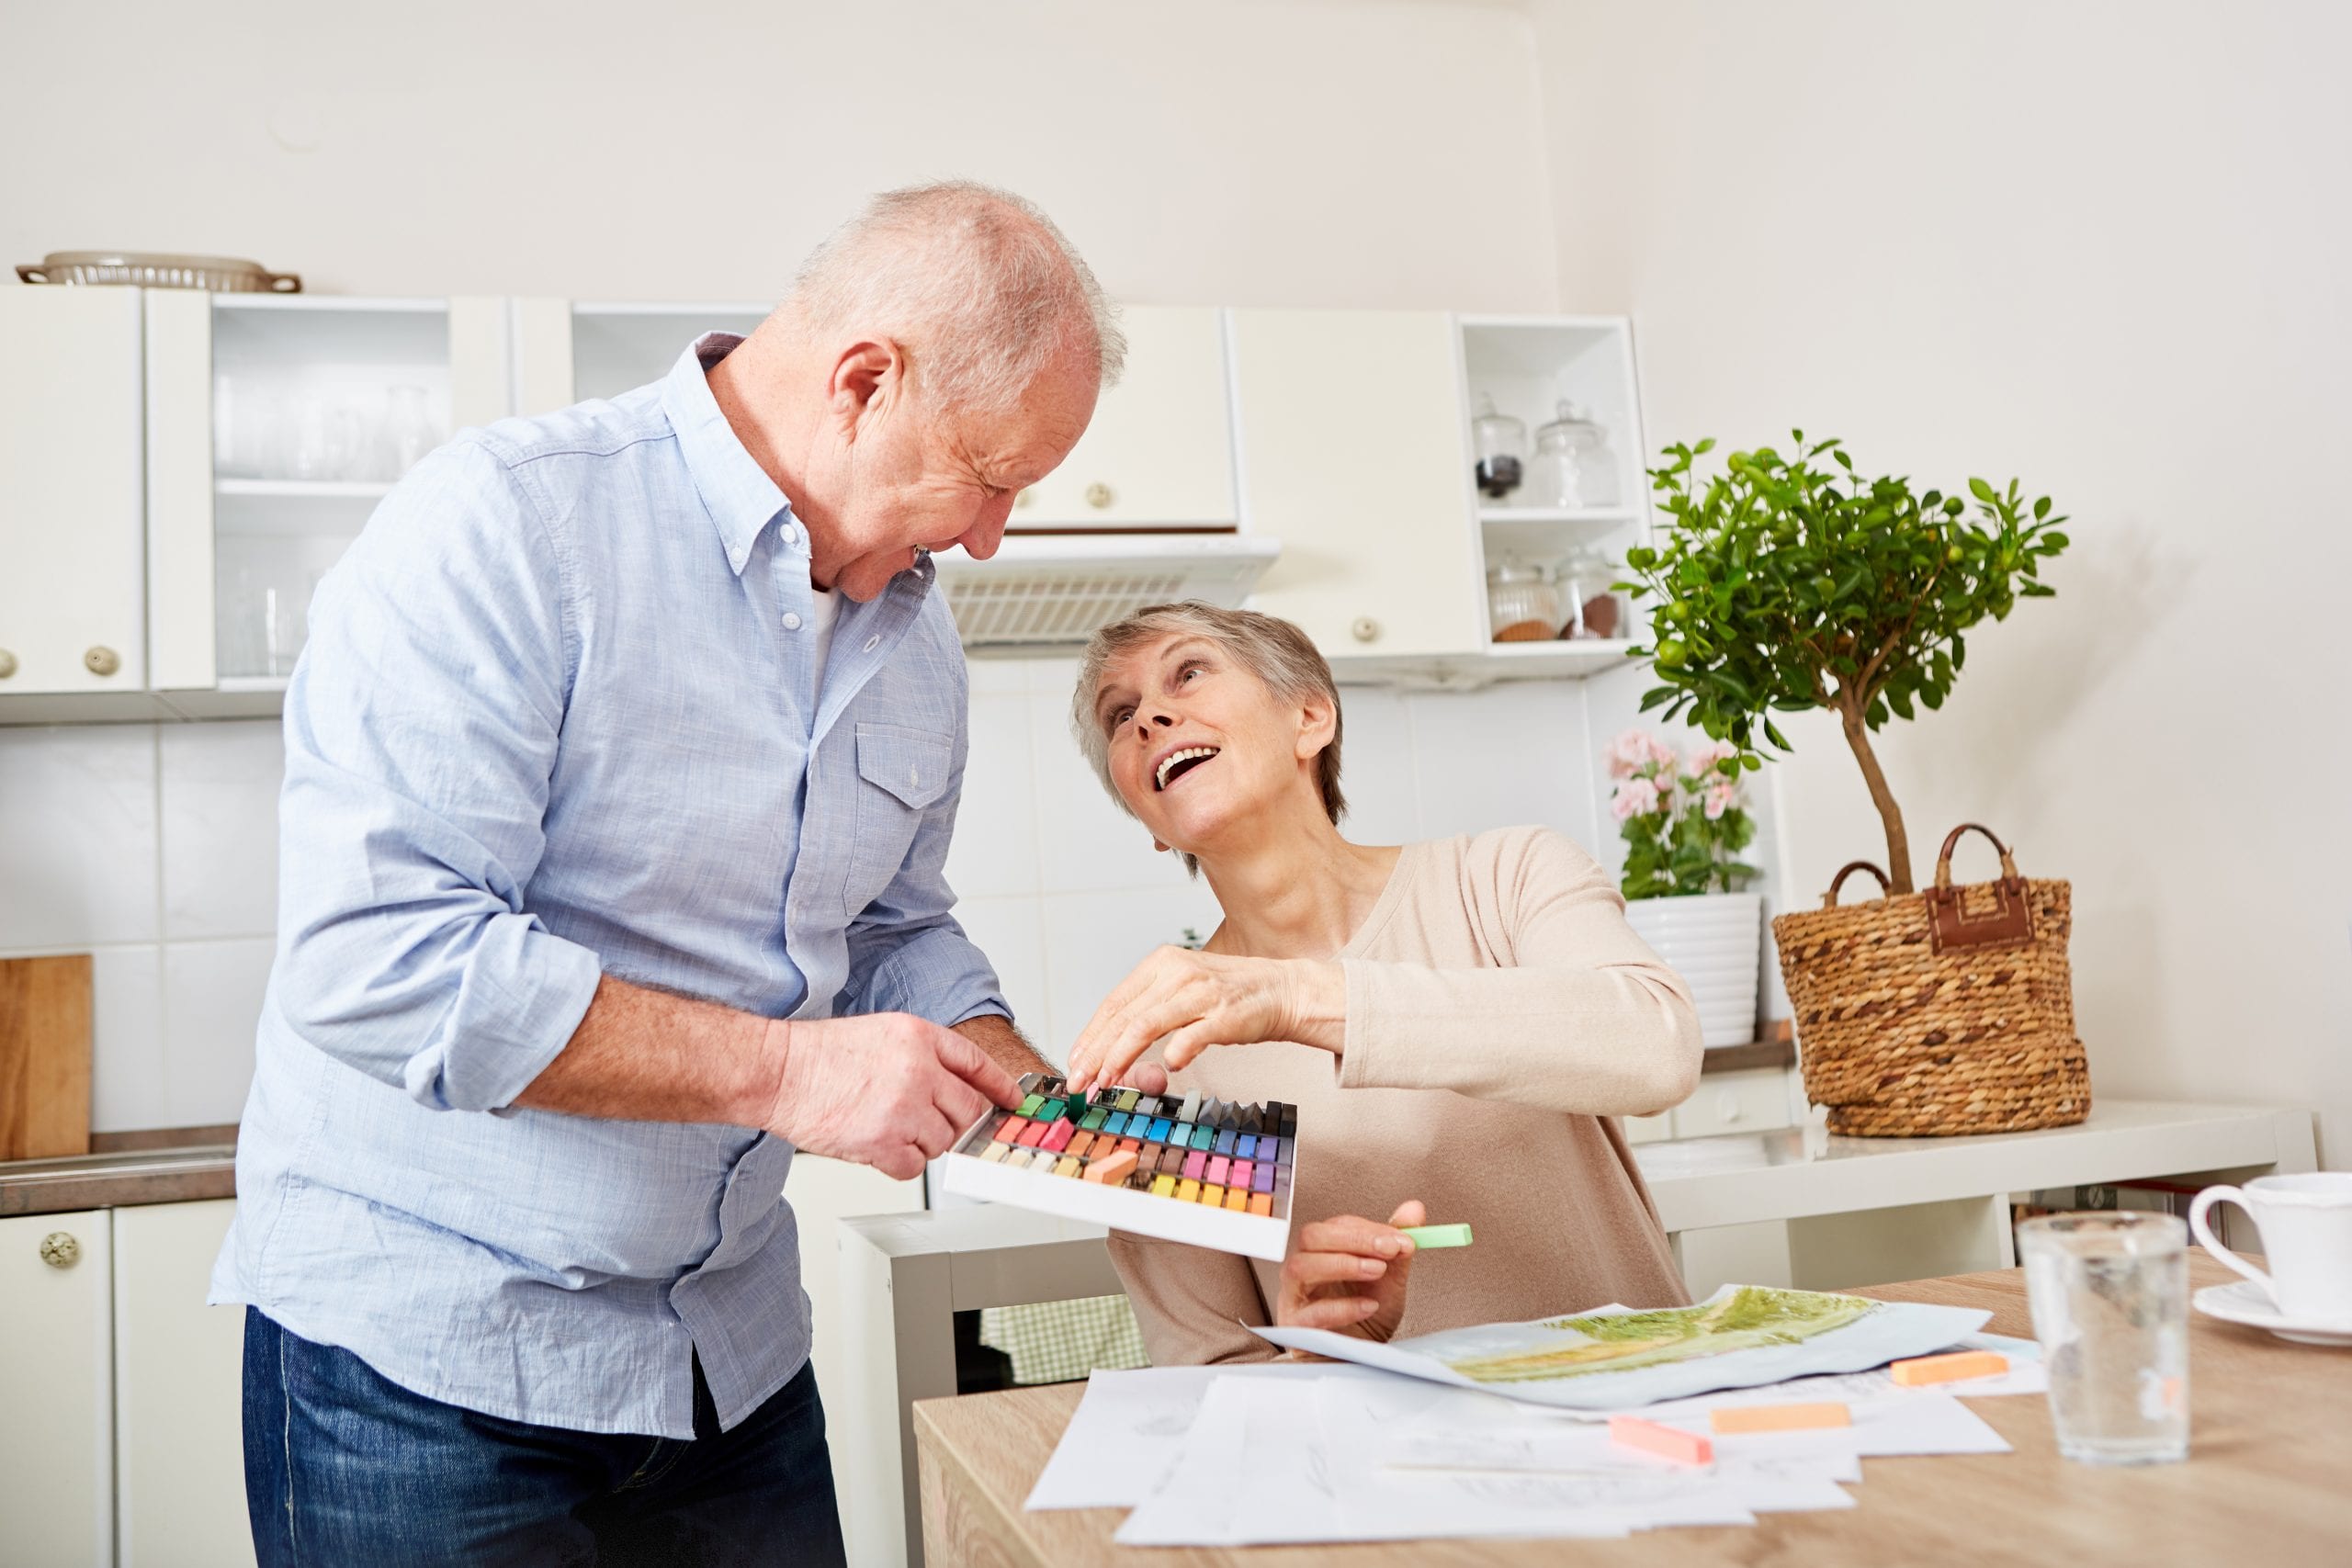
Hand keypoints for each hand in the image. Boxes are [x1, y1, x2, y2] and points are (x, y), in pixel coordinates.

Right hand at [761, 1012, 1020, 1180]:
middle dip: (953, 1122)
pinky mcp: (884, 1141)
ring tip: (886, 1127)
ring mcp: (904, 1107)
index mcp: (920, 1037)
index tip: (1011, 1101)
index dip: (999, 1085)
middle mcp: (918, 1069)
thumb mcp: (882, 1034)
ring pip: (942, 1142)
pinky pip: (914, 1166)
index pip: (976, 1063)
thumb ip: (921, 1058)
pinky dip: (899, 1162)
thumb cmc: (820, 1056)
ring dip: (920, 1142)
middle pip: (967, 1111)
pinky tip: (877, 1145)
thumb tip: (953, 1092)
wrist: (779, 1072)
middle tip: (927, 1123)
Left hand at [1065, 947, 1340, 1093]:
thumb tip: (1109, 1052)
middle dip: (1096, 1053)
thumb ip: (1149, 1012)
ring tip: (1106, 1081)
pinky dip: (1175, 1051)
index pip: (1114, 1002)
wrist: (1283, 990)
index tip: (1074, 1062)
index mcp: (1161, 964)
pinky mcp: (1226, 1013)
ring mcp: (1202, 992)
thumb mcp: (1182, 993)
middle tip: (1080, 1081)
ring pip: (1147, 1024)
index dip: (1090, 1035)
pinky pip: (1192, 1035)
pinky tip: (1166, 1067)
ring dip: (1121, 1057)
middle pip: (1124, 1016)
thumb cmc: (1229, 997)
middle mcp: (1177, 972)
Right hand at [1277, 1200, 1424, 1341]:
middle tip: (1388, 1250)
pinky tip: (1368, 1306)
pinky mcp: (1296, 1326)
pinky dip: (1343, 1307)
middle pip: (1311, 1237)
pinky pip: (1311, 1311)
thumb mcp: (1390, 1277)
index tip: (1400, 1238)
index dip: (1369, 1229)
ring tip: (1377, 1271)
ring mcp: (1295, 1296)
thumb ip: (1398, 1243)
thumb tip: (1414, 1209)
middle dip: (1353, 1240)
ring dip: (1343, 1265)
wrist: (1363, 1355)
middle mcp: (1305, 1268)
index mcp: (1324, 1251)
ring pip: (1301, 1268)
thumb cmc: (1367, 1315)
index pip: (1336, 1225)